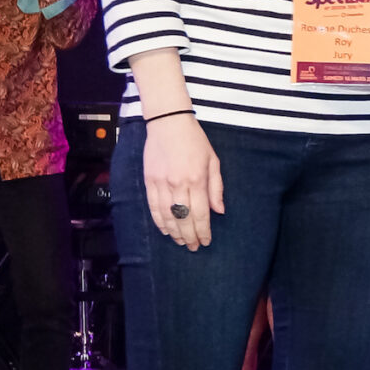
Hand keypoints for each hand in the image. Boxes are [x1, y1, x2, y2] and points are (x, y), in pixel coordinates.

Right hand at [144, 115, 224, 248]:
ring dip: (174, 232)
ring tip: (180, 241)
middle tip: (193, 247)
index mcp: (197, 179)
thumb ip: (216, 187)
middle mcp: (178, 184)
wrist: (168, 123)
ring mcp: (161, 183)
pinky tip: (165, 230)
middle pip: (183, 218)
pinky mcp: (149, 181)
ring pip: (167, 216)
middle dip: (189, 236)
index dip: (203, 231)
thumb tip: (219, 210)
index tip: (205, 241)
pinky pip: (153, 206)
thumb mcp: (213, 161)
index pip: (201, 213)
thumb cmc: (195, 141)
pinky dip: (159, 221)